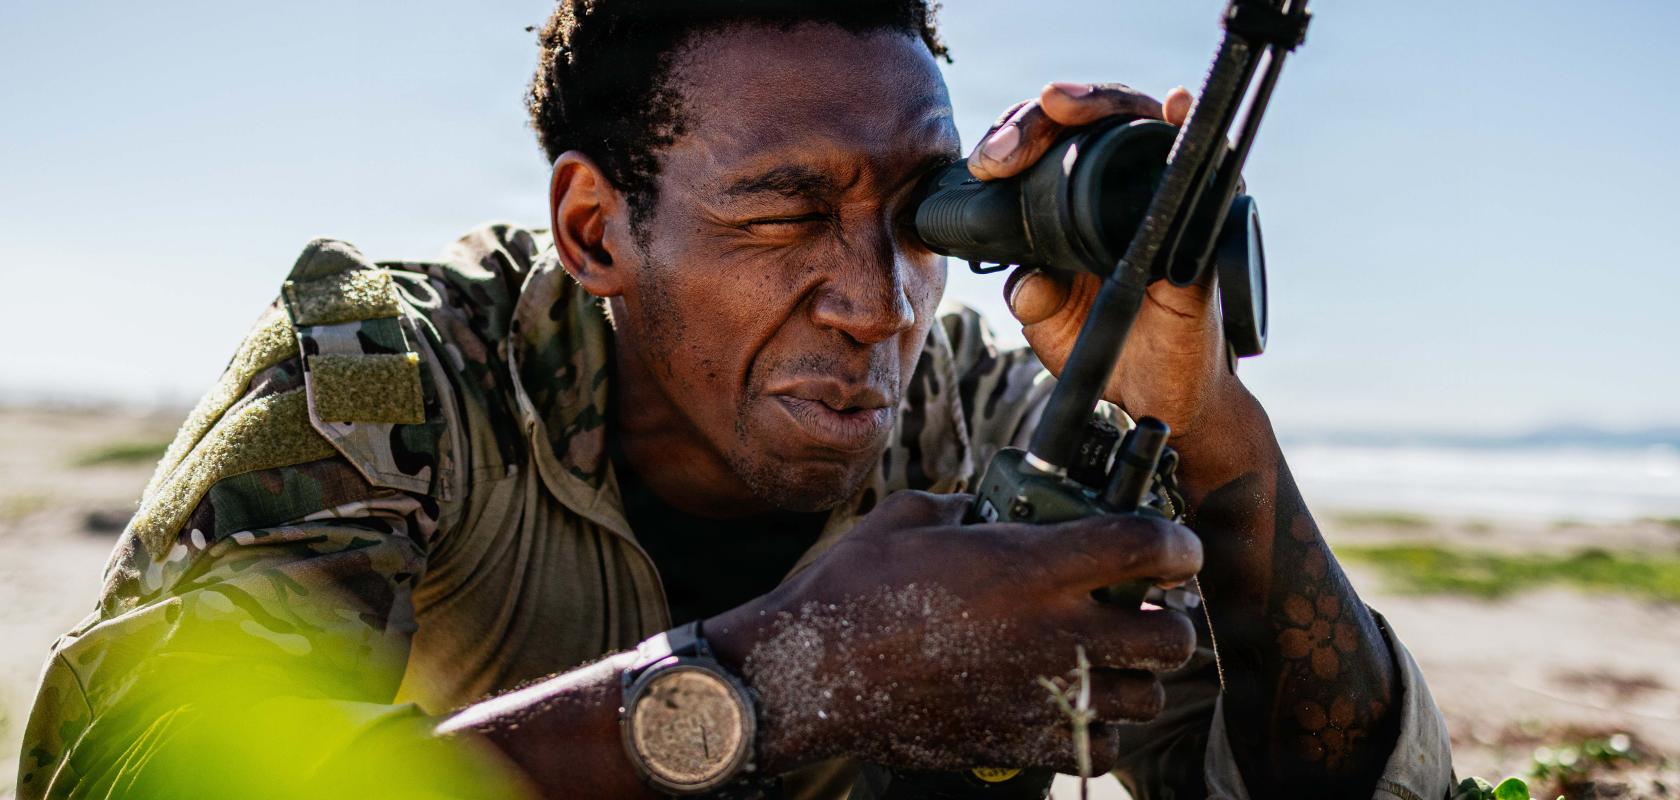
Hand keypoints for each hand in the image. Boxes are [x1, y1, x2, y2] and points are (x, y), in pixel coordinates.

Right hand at [707, 490, 1201, 773]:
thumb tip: (980, 508)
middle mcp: (1052, 632)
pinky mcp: (1021, 744)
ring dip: (1139, 680)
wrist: (808, 676)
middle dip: (1172, 622)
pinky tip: (1075, 711)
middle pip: (1172, 638)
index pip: (1148, 547)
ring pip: (1146, 700)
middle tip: (1147, 613)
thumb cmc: (850, 590)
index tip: (1176, 549)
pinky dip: (1100, 733)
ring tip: (1112, 666)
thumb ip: (960, 505)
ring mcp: (1043, 694)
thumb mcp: (906, 519)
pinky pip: (1101, 749)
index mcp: (1031, 566)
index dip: (1179, 545)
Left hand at [973, 82, 1239, 444]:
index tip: (987, 160)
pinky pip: (1208, 167)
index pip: (1051, 141)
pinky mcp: (1205, 224)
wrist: (1158, 400)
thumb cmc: (1108, 349)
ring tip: (1061, 105)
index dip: (1018, 136)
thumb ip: (1032, 294)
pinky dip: (1191, 127)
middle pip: (1091, 120)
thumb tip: (1027, 280)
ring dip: (1102, 102)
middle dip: (1041, 117)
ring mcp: (1167, 201)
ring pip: (1141, 122)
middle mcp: (1125, 191)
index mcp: (1080, 204)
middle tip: (1003, 149)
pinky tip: (1172, 105)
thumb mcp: (1052, 322)